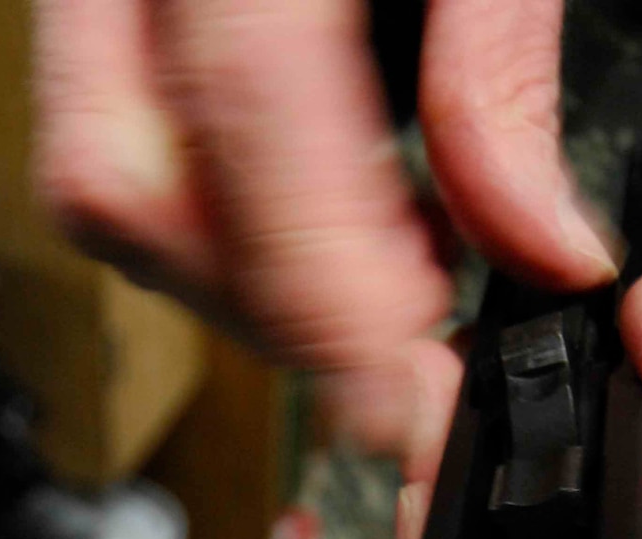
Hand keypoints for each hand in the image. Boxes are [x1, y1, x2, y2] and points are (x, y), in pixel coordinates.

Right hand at [31, 0, 612, 451]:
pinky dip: (233, 231)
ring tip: (390, 294)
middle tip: (405, 360)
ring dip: (251, 287)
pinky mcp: (112, 12)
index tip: (399, 397)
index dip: (319, 278)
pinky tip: (344, 233)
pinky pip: (122, 155)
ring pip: (107, 190)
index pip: (240, 98)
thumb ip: (503, 54)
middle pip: (126, 185)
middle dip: (273, 310)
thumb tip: (533, 240)